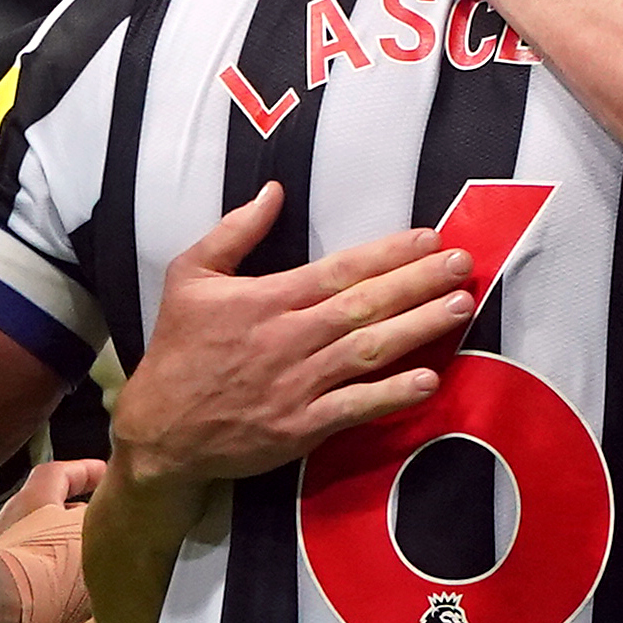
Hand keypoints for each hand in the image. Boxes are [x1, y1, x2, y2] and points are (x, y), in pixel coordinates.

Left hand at [0, 457, 103, 622]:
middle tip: (105, 532)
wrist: (12, 616)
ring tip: (98, 579)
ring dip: (69, 568)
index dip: (84, 471)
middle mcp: (8, 530)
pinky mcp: (4, 602)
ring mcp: (2, 567)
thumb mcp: (96, 526)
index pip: (58, 473)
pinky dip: (59, 602)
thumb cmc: (47, 566)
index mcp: (31, 502)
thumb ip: (108, 513)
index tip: (103, 474)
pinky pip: (37, 596)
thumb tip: (121, 510)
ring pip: (44, 559)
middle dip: (77, 526)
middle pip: (47, 518)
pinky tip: (81, 617)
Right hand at [109, 184, 472, 492]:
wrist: (158, 431)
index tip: (430, 239)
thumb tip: (274, 191)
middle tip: (464, 265)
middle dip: (418, 283)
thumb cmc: (178, 350)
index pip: (339, 270)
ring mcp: (297, 385)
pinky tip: (429, 380)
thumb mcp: (189, 277)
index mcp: (266, 299)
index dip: (388, 254)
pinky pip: (355, 408)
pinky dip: (392, 395)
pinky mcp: (301, 428)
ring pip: (369, 351)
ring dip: (418, 329)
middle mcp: (288, 338)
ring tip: (459, 308)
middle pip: (365, 305)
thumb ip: (234, 232)